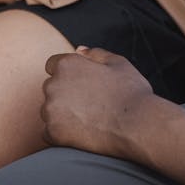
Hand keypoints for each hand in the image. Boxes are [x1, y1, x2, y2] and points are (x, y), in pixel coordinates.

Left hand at [41, 48, 162, 157]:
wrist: (136, 126)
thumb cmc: (129, 92)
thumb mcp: (117, 62)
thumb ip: (95, 54)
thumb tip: (79, 50)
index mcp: (66, 63)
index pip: (52, 65)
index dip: (68, 74)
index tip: (82, 86)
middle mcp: (53, 84)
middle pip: (51, 88)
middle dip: (64, 94)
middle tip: (89, 104)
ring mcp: (51, 109)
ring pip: (49, 110)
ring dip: (61, 114)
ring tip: (87, 119)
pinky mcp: (53, 132)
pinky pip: (48, 132)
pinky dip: (60, 134)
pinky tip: (80, 134)